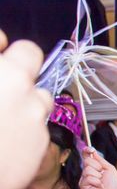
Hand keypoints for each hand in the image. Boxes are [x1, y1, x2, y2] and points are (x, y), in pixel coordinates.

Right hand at [0, 31, 52, 188]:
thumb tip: (2, 42)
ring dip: (25, 108)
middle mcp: (26, 94)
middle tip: (1, 96)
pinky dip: (25, 134)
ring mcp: (35, 121)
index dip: (9, 56)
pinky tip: (4, 145)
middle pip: (33, 72)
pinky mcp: (40, 146)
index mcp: (7, 76)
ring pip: (39, 104)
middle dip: (20, 80)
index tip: (1, 63)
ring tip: (1, 125)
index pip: (24, 49)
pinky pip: (37, 130)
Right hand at [79, 148, 116, 188]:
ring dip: (98, 175)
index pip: (87, 157)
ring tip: (101, 182)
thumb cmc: (113, 183)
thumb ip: (100, 160)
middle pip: (87, 161)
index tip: (89, 149)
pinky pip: (88, 178)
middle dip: (97, 166)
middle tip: (102, 174)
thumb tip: (92, 151)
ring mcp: (84, 178)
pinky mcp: (83, 185)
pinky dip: (96, 182)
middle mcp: (87, 171)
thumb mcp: (109, 168)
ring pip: (87, 169)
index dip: (86, 151)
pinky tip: (99, 186)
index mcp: (94, 166)